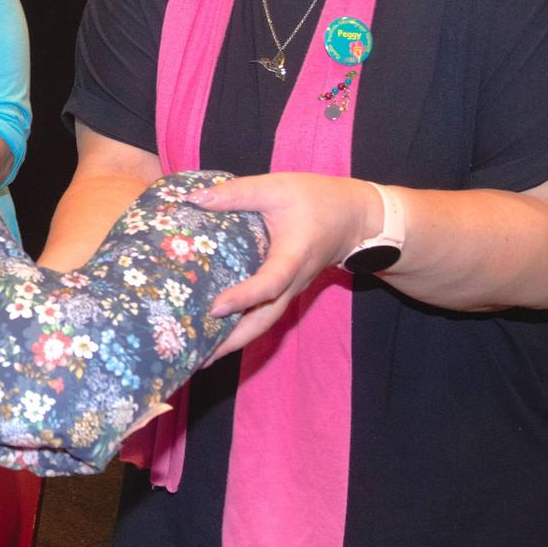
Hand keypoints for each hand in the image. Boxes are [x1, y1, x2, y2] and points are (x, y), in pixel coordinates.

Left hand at [188, 173, 381, 360]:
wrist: (354, 218)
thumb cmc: (316, 200)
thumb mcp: (276, 188)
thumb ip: (237, 193)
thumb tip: (193, 199)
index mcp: (292, 257)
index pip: (269, 283)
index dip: (244, 297)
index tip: (216, 309)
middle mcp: (292, 283)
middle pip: (264, 320)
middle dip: (233, 341)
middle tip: (198, 357)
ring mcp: (290, 291)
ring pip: (263, 322)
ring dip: (234, 341)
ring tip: (199, 356)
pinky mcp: (285, 291)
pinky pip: (264, 314)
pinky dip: (241, 328)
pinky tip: (216, 333)